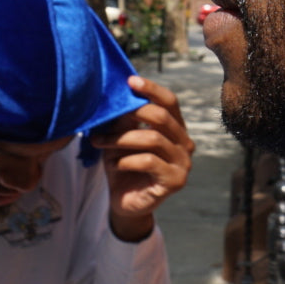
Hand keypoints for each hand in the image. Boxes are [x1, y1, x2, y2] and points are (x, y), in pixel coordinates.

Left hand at [90, 76, 194, 241]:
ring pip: (153, 139)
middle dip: (131, 114)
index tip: (130, 80)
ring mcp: (183, 163)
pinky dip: (127, 159)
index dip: (152, 89)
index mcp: (176, 128)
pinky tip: (114, 164)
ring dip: (121, 139)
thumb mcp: (121, 138)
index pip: (170, 102)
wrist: (125, 202)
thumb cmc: (124, 166)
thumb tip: (117, 93)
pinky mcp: (176, 181)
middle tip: (105, 118)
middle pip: (161, 117)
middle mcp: (185, 143)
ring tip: (99, 142)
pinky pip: (149, 161)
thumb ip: (125, 119)